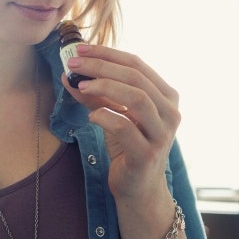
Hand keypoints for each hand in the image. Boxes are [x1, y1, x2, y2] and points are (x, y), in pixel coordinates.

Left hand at [60, 43, 179, 205]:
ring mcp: (162, 134)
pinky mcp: (147, 154)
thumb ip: (95, 94)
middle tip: (73, 63)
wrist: (138, 189)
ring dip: (105, 87)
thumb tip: (69, 73)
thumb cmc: (128, 147)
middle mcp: (170, 112)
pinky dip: (106, 116)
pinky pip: (126, 128)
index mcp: (165, 96)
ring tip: (81, 85)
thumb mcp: (112, 114)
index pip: (137, 64)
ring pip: (137, 98)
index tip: (79, 49)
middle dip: (101, 66)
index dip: (107, 54)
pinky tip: (92, 115)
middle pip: (136, 78)